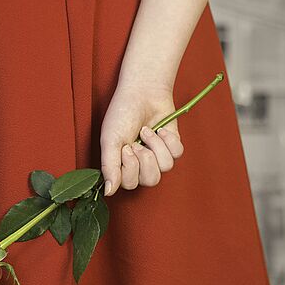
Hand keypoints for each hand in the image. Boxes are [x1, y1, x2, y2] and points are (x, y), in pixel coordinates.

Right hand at [99, 81, 184, 196]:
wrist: (142, 92)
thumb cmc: (122, 114)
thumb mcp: (110, 140)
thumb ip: (109, 167)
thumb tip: (108, 192)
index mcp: (123, 165)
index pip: (130, 184)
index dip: (130, 169)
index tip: (125, 148)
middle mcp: (141, 164)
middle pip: (150, 180)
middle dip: (145, 159)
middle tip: (137, 142)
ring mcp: (158, 156)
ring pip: (165, 168)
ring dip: (155, 145)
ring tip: (147, 131)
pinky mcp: (173, 146)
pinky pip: (176, 154)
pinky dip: (167, 140)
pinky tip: (160, 129)